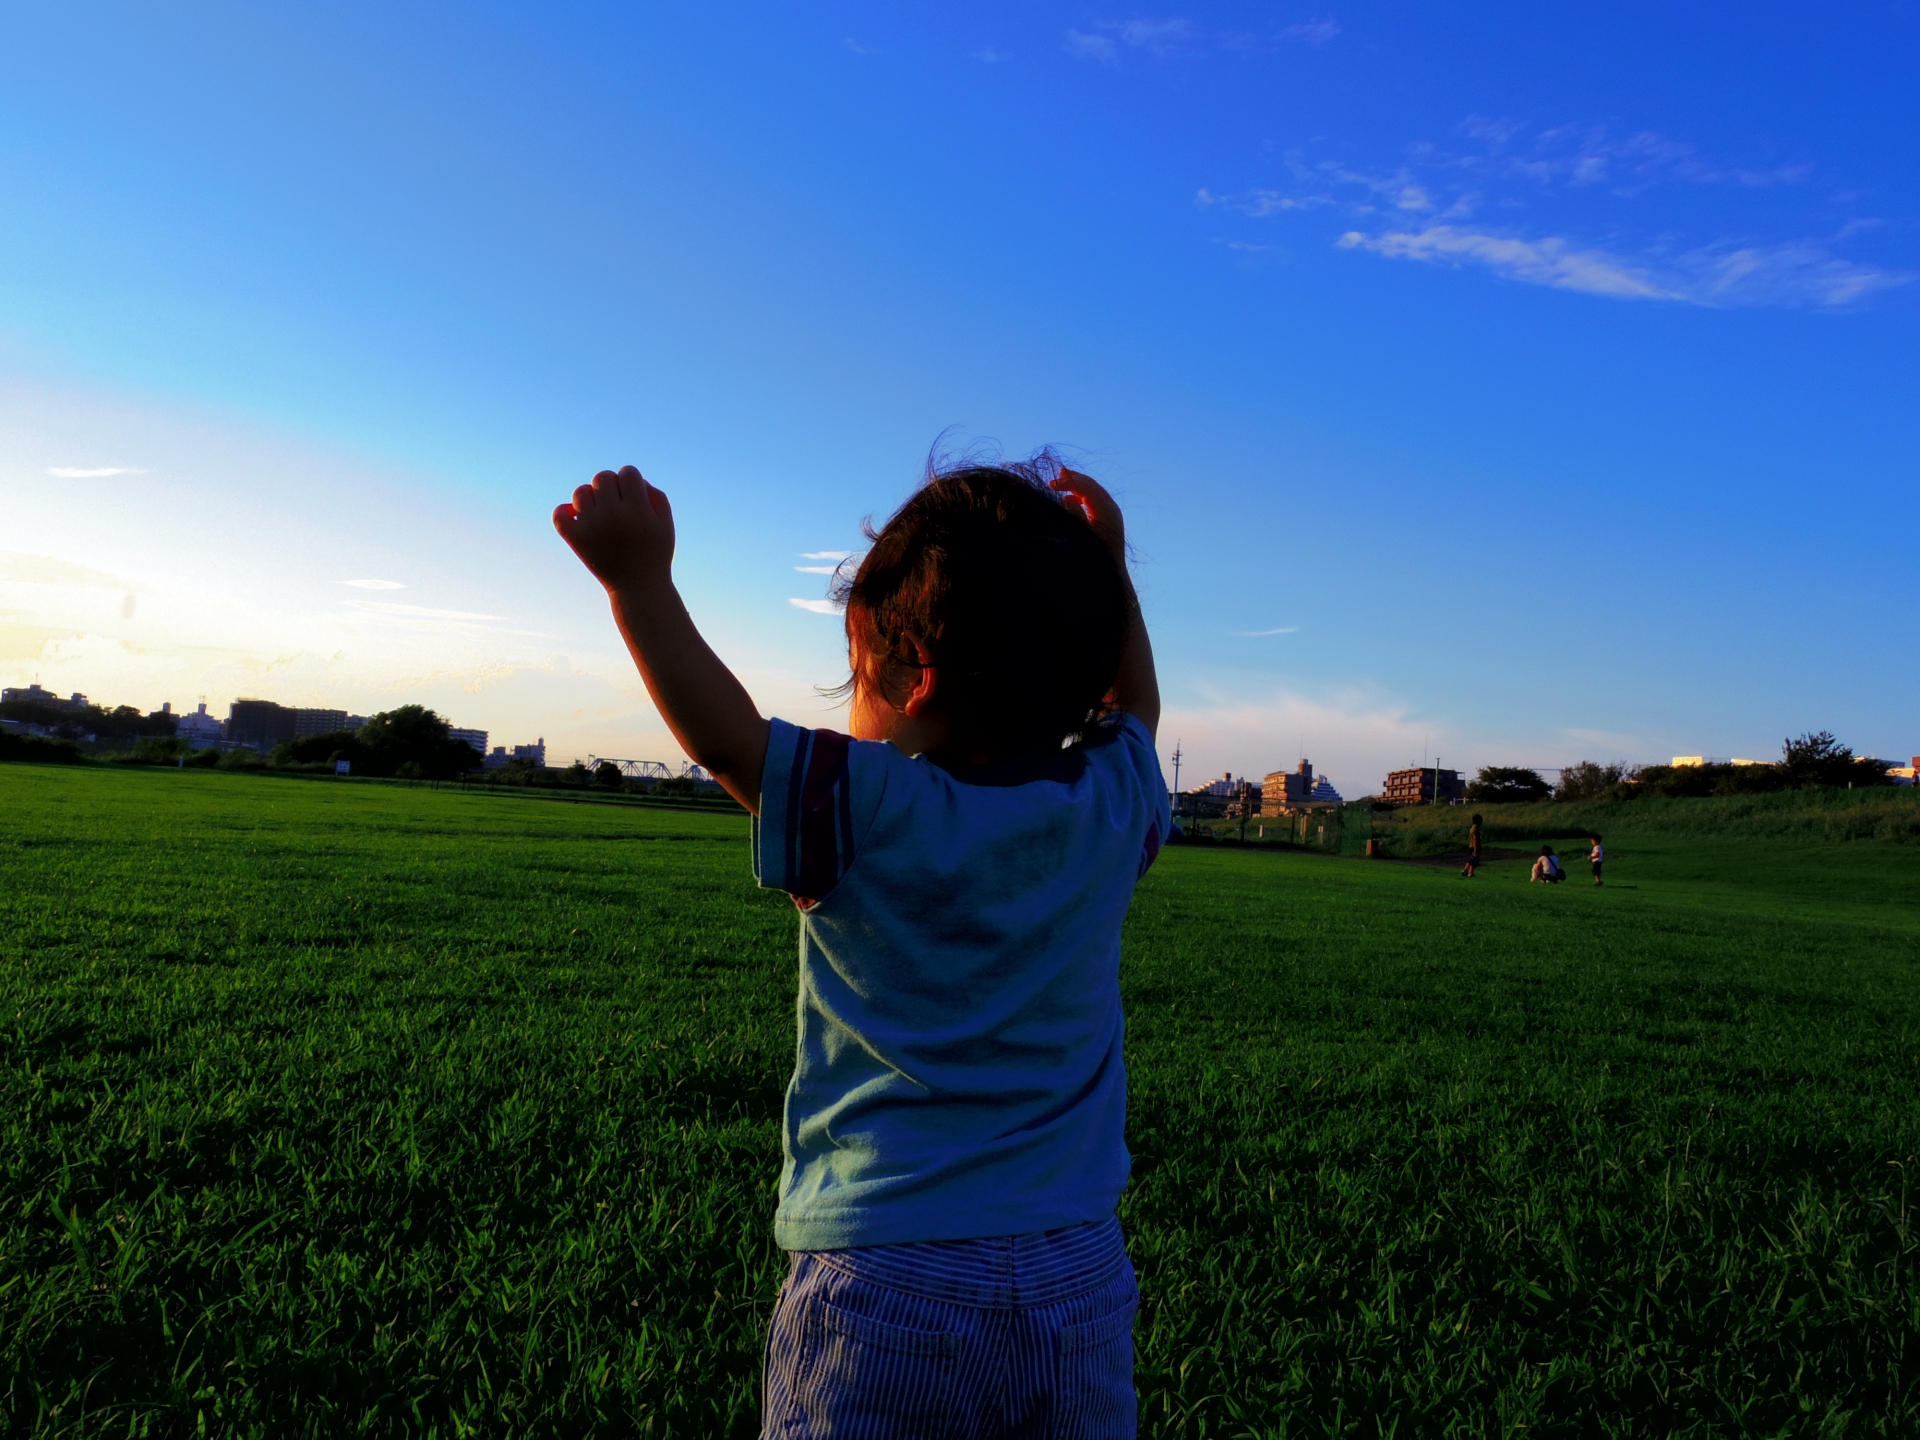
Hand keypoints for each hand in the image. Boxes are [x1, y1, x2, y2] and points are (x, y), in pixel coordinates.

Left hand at [553, 466, 674, 592]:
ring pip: (581, 491)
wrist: (638, 588)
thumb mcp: (666, 524)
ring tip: (600, 512)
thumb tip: (633, 479)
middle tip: (617, 503)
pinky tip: (579, 517)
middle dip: (611, 485)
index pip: (628, 472)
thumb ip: (655, 495)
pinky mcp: (576, 539)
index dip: (631, 480)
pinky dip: (565, 511)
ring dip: (590, 497)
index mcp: (638, 510)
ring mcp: (591, 527)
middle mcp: (613, 515)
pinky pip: (559, 513)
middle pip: (603, 477)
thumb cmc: (654, 554)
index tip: (634, 496)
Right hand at [1049, 467, 1126, 567]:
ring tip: (1063, 477)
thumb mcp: (1082, 537)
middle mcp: (1111, 508)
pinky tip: (1069, 498)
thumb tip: (1067, 499)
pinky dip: (1081, 496)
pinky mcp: (1107, 519)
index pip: (1086, 487)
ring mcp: (1110, 513)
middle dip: (1074, 478)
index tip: (1051, 485)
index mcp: (1106, 510)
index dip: (1068, 482)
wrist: (1111, 575)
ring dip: (1077, 485)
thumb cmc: (1095, 558)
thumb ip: (1075, 517)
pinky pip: (1094, 501)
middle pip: (1091, 485)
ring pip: (1092, 491)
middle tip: (1058, 472)